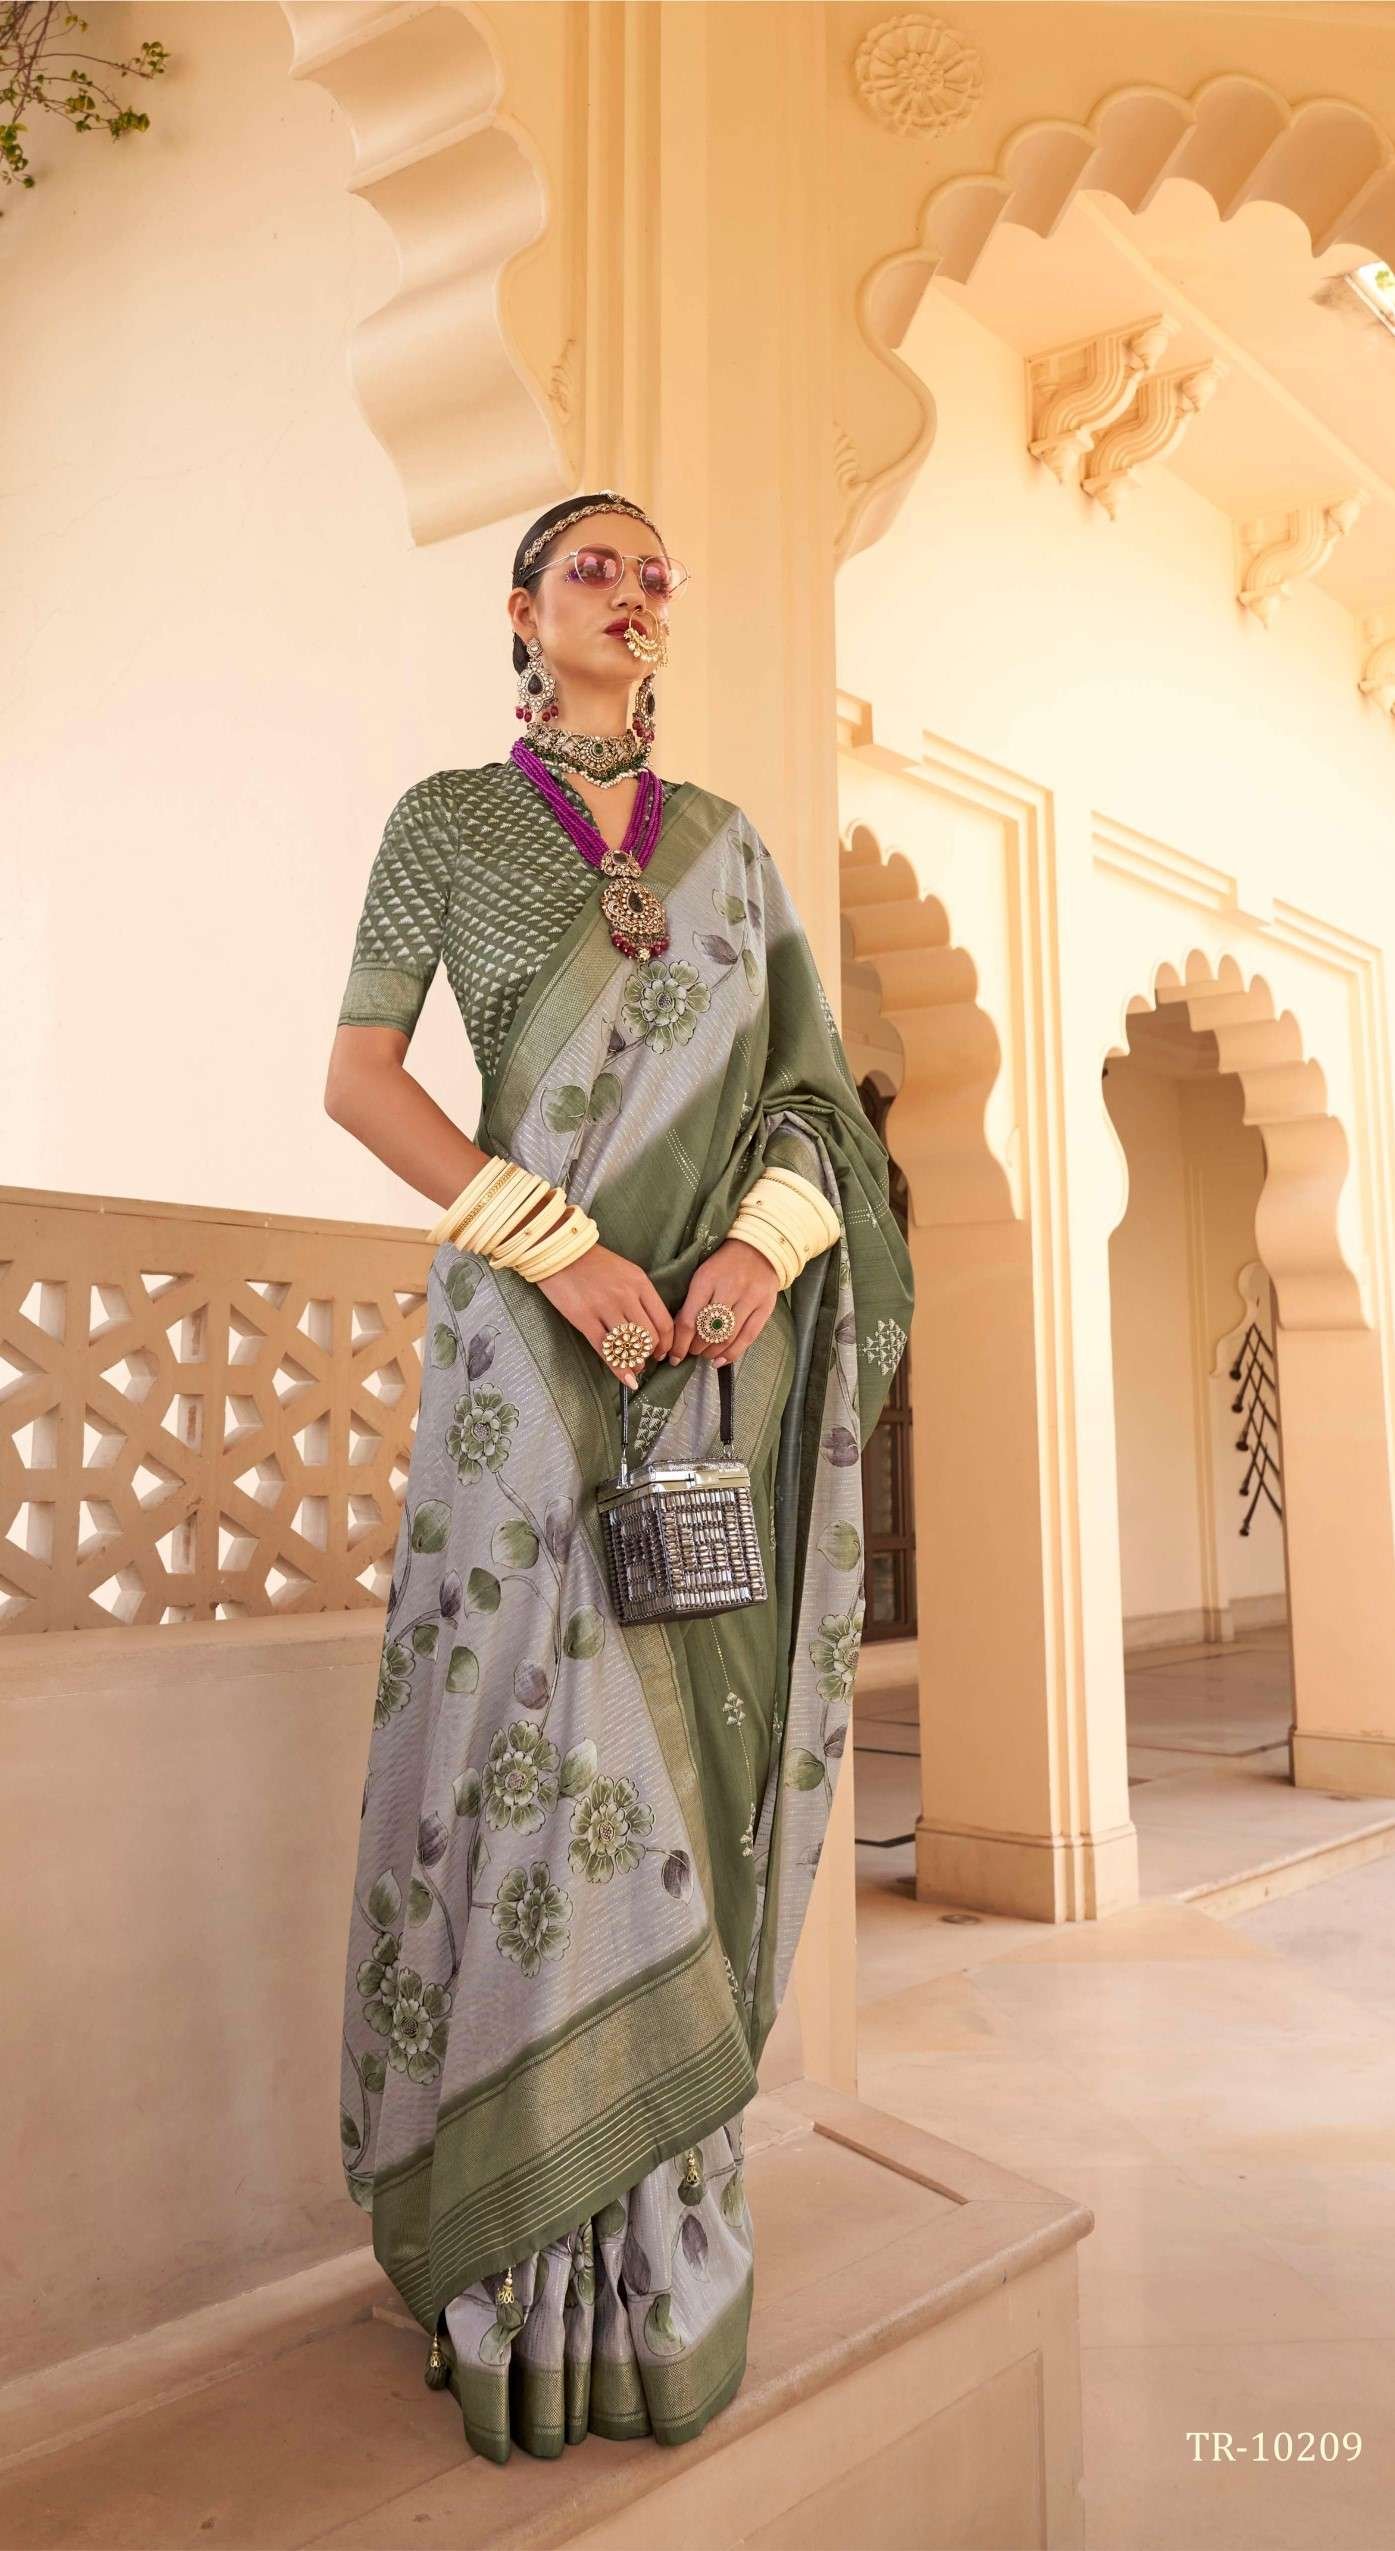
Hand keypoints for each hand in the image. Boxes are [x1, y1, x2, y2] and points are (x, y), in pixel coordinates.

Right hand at [534, 1241, 674, 1386]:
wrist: (558, 1251)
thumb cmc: (593, 1262)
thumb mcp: (626, 1271)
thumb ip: (640, 1295)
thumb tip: (648, 1326)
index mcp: (640, 1283)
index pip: (663, 1321)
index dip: (667, 1343)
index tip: (664, 1351)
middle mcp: (626, 1296)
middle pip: (649, 1337)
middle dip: (652, 1354)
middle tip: (648, 1360)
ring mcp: (605, 1308)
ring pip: (630, 1346)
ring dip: (636, 1363)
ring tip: (635, 1368)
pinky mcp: (584, 1319)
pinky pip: (606, 1351)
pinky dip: (618, 1369)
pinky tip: (625, 1379)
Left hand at [666, 1237, 779, 1366]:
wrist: (760, 1248)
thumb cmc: (724, 1263)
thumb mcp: (702, 1274)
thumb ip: (691, 1300)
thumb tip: (678, 1332)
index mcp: (707, 1279)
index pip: (689, 1319)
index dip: (679, 1343)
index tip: (673, 1355)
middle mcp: (729, 1288)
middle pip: (707, 1331)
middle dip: (694, 1348)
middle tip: (688, 1352)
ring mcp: (750, 1299)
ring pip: (727, 1337)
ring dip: (711, 1352)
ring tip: (704, 1355)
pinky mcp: (765, 1308)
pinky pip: (748, 1338)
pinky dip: (732, 1353)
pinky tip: (721, 1361)